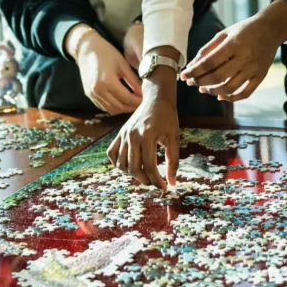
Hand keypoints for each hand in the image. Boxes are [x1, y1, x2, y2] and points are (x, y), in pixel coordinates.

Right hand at [65, 25, 141, 115]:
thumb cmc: (107, 53)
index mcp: (108, 82)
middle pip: (119, 107)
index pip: (127, 98)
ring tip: (132, 103)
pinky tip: (121, 102)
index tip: (146, 99)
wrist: (86, 49)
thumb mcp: (123, 65)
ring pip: (111, 110)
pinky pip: (103, 107)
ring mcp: (92, 94)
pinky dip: (113, 107)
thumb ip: (133, 80)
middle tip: (141, 103)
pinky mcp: (89, 95)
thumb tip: (142, 93)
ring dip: (123, 109)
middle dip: (132, 107)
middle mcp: (98, 91)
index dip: (138, 101)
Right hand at [108, 55, 179, 190]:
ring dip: (132, 174)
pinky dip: (118, 163)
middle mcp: (132, 135)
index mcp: (147, 135)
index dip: (156, 181)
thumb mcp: (174, 138)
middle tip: (155, 182)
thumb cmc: (168, 118)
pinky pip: (112, 153)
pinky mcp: (120, 133)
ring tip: (145, 174)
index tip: (164, 188)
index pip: (149, 166)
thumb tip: (172, 182)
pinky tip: (130, 165)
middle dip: (145, 180)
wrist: (157, 99)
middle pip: (133, 168)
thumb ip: (173, 161)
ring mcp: (123, 134)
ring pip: (121, 164)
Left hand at [180, 0, 286, 100]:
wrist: (270, 29)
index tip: (184, 75)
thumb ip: (208, 49)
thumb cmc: (243, 30)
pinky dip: (231, 98)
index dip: (194, 70)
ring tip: (203, 89)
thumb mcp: (224, 33)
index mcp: (233, 43)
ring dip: (213, 91)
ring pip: (229, 87)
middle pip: (218, 76)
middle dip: (201, 82)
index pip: (209, 62)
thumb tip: (192, 66)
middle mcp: (244, 57)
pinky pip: (245, 93)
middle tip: (192, 82)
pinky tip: (220, 96)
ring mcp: (253, 68)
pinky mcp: (260, 76)